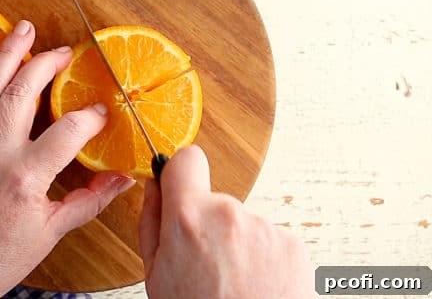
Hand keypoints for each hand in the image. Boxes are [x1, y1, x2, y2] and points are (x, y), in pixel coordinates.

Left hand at [0, 20, 135, 297]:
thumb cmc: (0, 259)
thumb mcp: (53, 232)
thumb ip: (90, 200)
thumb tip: (123, 179)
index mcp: (24, 177)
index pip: (68, 131)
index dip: (90, 118)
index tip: (101, 114)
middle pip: (22, 94)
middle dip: (45, 65)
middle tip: (63, 51)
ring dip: (4, 57)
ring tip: (21, 30)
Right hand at [139, 146, 314, 297]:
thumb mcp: (155, 275)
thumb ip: (151, 222)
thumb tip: (153, 189)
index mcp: (189, 217)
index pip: (186, 158)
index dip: (181, 170)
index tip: (181, 182)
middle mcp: (229, 214)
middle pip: (214, 199)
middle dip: (208, 223)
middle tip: (206, 263)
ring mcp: (265, 227)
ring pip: (242, 222)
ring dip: (237, 244)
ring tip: (233, 281)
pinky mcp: (292, 243)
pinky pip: (269, 238)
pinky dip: (263, 258)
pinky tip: (254, 284)